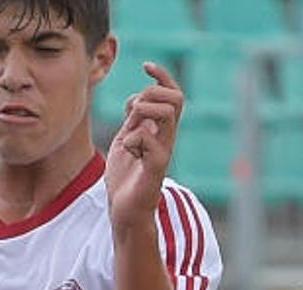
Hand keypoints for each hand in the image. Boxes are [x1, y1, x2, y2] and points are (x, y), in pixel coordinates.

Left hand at [106, 62, 183, 228]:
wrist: (126, 210)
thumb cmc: (126, 177)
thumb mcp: (126, 139)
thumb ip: (134, 120)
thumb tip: (138, 99)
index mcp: (160, 130)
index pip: (172, 95)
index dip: (162, 76)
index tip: (147, 65)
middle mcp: (166, 138)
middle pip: (176, 99)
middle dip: (155, 91)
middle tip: (136, 106)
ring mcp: (163, 152)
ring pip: (168, 115)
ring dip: (145, 110)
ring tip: (131, 125)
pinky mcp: (155, 169)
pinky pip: (151, 142)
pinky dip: (134, 138)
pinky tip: (127, 149)